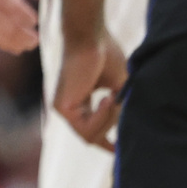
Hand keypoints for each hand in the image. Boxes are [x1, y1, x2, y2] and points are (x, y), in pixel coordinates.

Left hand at [53, 25, 127, 147]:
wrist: (88, 35)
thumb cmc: (105, 54)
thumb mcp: (118, 86)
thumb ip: (120, 108)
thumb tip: (126, 130)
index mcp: (79, 101)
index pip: (91, 130)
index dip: (106, 143)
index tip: (119, 152)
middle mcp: (68, 107)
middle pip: (92, 136)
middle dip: (111, 131)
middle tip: (120, 109)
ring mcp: (62, 108)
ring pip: (90, 135)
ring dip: (109, 121)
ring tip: (114, 97)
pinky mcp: (61, 107)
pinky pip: (86, 128)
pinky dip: (101, 117)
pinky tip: (107, 98)